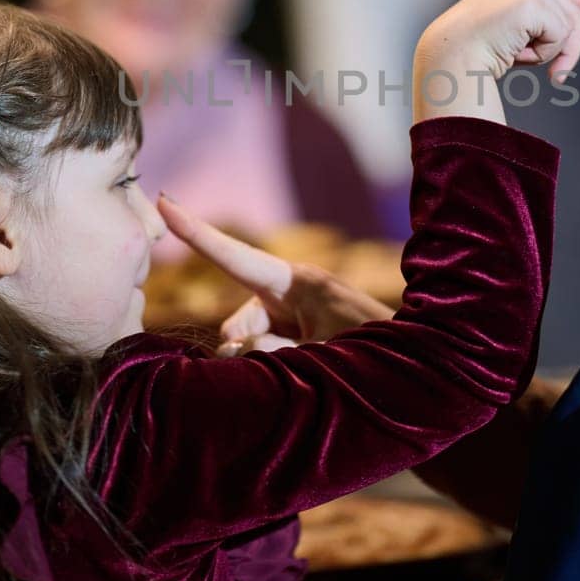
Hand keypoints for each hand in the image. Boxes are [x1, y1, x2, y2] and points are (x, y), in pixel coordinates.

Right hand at [156, 195, 394, 355]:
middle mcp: (288, 293)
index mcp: (298, 282)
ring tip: (308, 374)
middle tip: (290, 369)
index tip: (164, 200)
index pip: (234, 256)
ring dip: (263, 365)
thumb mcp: (322, 354)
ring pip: (247, 345)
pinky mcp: (294, 334)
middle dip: (246, 351)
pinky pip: (262, 353)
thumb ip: (271, 351)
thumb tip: (234, 348)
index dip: (195, 231)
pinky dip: (270, 369)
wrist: (415, 367)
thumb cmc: (372, 353)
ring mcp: (290, 315)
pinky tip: (300, 379)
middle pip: (238, 324)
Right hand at [413, 0, 579, 124]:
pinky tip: (516, 50)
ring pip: (568, 27)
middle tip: (534, 64)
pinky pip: (560, 36)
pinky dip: (543, 54)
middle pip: (572, 14)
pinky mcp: (530, 0)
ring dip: (548, 53)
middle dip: (563, 47)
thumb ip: (553, 14)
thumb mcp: (522, 31)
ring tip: (514, 51)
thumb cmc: (479, 50)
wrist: (452, 55)